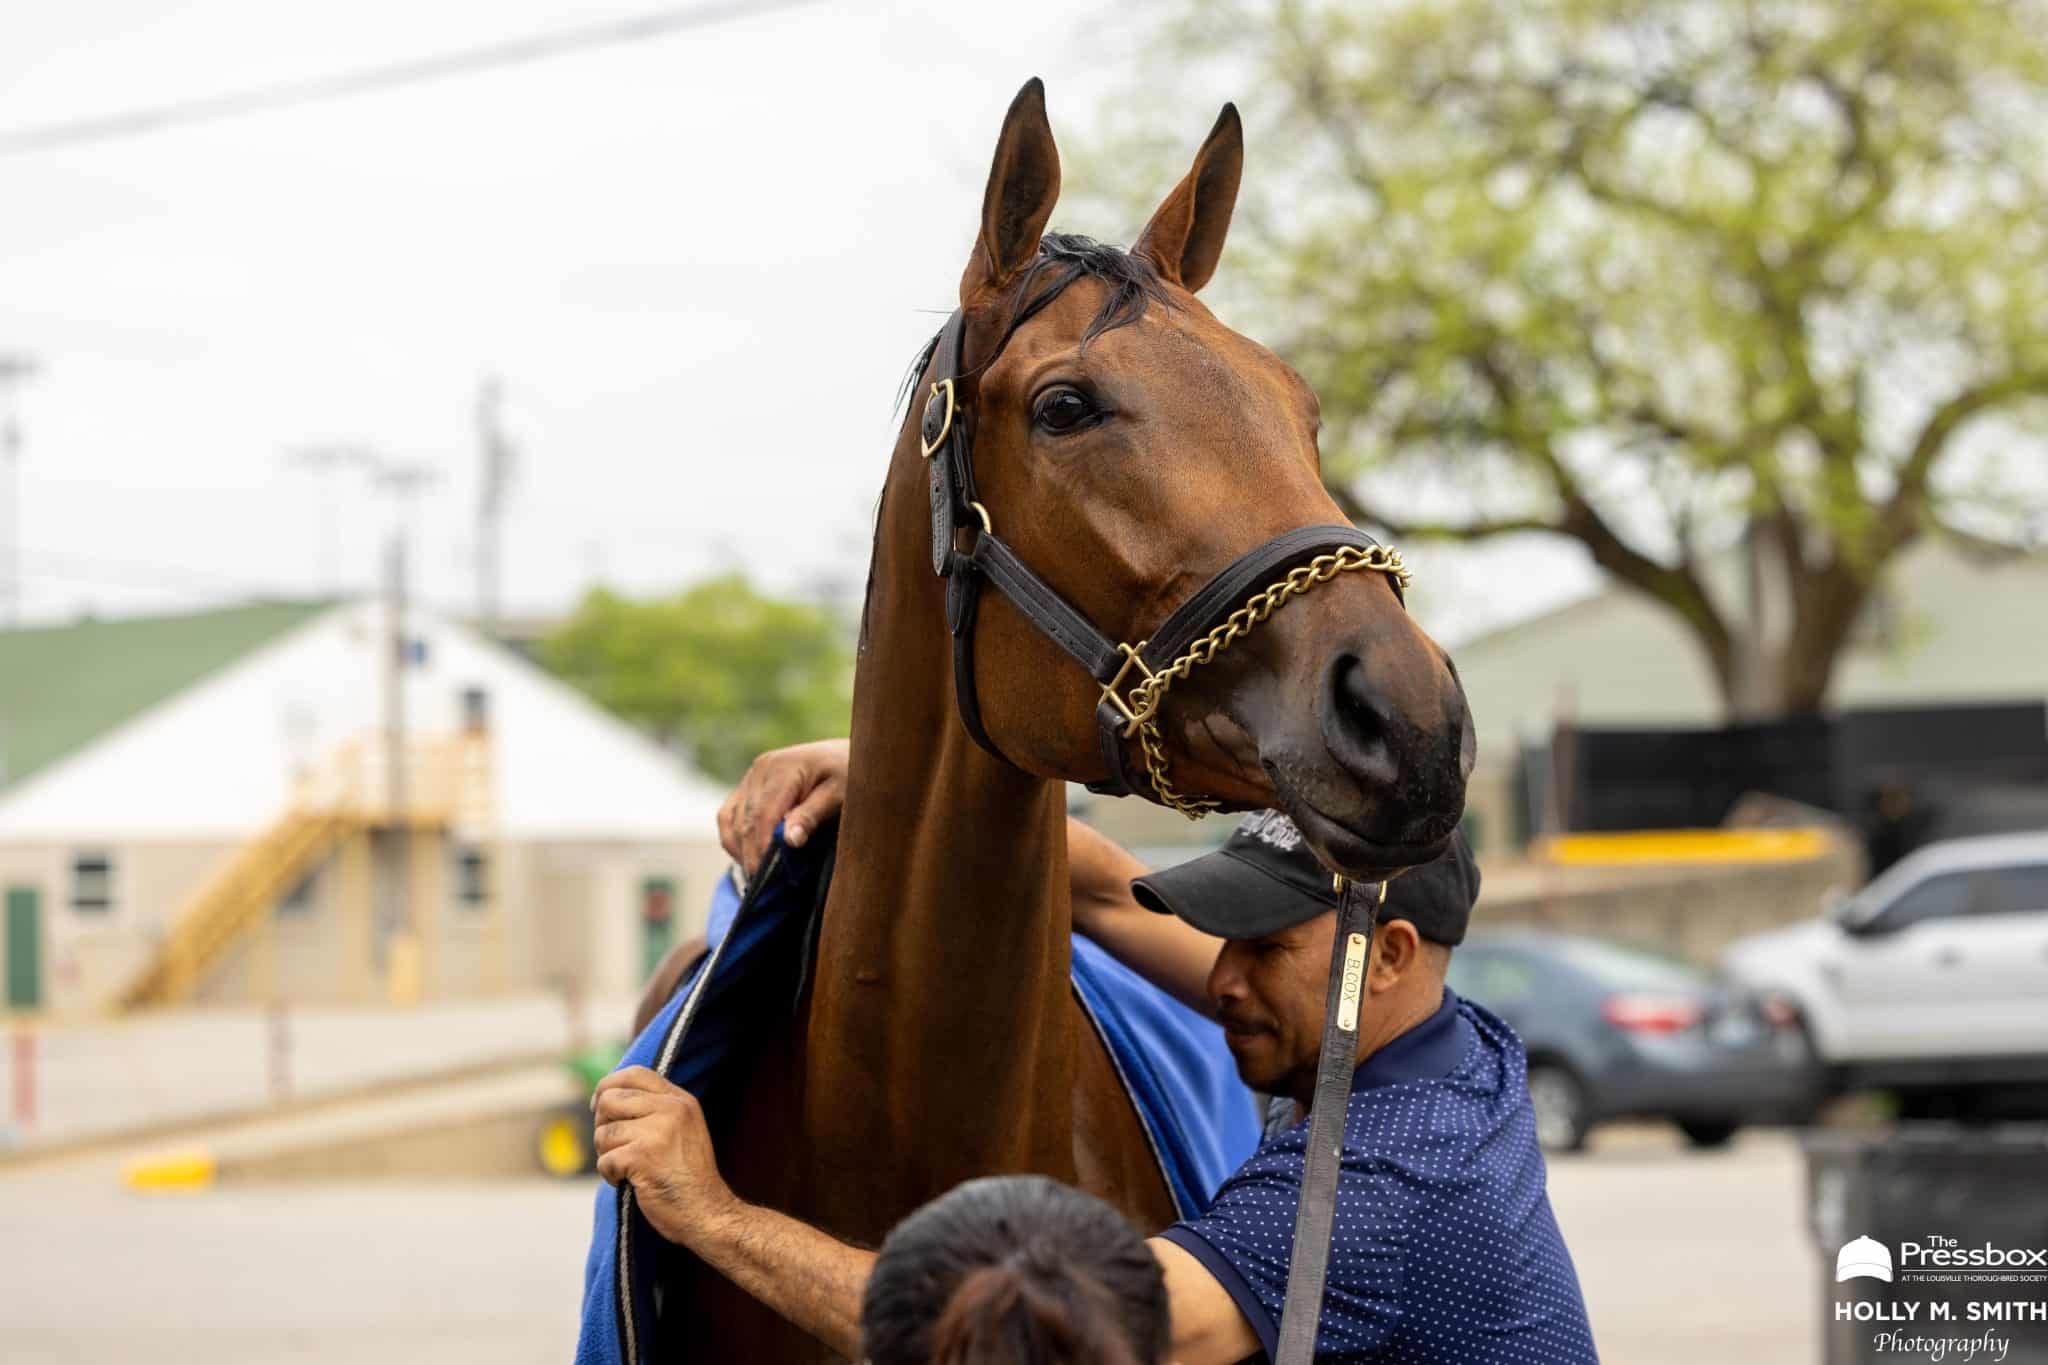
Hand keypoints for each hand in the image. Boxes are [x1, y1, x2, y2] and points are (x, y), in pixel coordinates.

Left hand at [592, 1067, 736, 1248]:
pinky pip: (605, 1160)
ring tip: (628, 1169)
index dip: (609, 1086)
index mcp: (680, 1100)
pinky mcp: (643, 1156)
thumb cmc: (687, 1177)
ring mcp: (658, 1131)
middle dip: (603, 1127)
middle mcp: (672, 1109)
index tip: (599, 1106)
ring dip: (606, 1155)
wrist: (707, 1212)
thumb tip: (603, 1097)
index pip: (635, 1073)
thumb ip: (654, 1109)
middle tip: (617, 1148)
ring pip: (603, 1133)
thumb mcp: (681, 1129)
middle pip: (609, 1100)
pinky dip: (610, 1176)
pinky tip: (629, 1182)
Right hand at [717, 739, 849, 874]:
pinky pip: (728, 816)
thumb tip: (788, 840)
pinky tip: (748, 857)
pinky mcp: (747, 786)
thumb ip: (812, 815)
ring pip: (730, 820)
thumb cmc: (849, 775)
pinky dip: (734, 839)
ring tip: (756, 875)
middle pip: (744, 821)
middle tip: (761, 886)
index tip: (764, 877)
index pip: (762, 815)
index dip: (761, 848)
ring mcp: (751, 777)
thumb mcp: (840, 794)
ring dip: (740, 849)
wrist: (845, 756)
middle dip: (750, 855)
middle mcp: (760, 770)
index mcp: (782, 768)